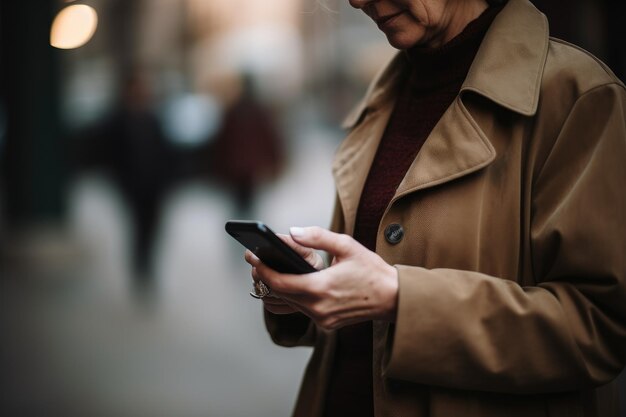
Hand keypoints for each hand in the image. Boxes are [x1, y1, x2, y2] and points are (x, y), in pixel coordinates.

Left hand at [248, 226, 398, 329]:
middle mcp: (318, 309)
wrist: (393, 298)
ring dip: (275, 288)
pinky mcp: (326, 324)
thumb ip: (317, 237)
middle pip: (279, 294)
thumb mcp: (346, 245)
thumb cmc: (371, 270)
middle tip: (254, 258)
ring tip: (266, 269)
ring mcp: (322, 319)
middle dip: (264, 276)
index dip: (262, 270)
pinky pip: (300, 310)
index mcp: (321, 288)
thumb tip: (292, 232)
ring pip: (288, 303)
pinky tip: (286, 284)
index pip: (279, 282)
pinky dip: (290, 297)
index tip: (251, 256)